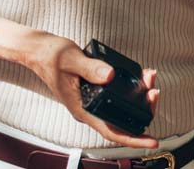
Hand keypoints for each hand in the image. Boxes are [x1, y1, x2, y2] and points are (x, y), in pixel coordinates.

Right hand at [20, 32, 160, 148]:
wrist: (38, 51)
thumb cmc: (51, 57)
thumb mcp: (72, 59)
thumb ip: (91, 68)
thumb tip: (111, 76)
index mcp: (83, 109)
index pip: (111, 131)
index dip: (134, 139)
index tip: (152, 142)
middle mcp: (90, 109)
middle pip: (122, 120)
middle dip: (144, 109)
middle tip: (154, 92)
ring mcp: (93, 101)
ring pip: (122, 107)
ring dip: (140, 96)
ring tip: (150, 78)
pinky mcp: (96, 91)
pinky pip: (118, 95)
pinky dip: (132, 88)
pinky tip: (141, 76)